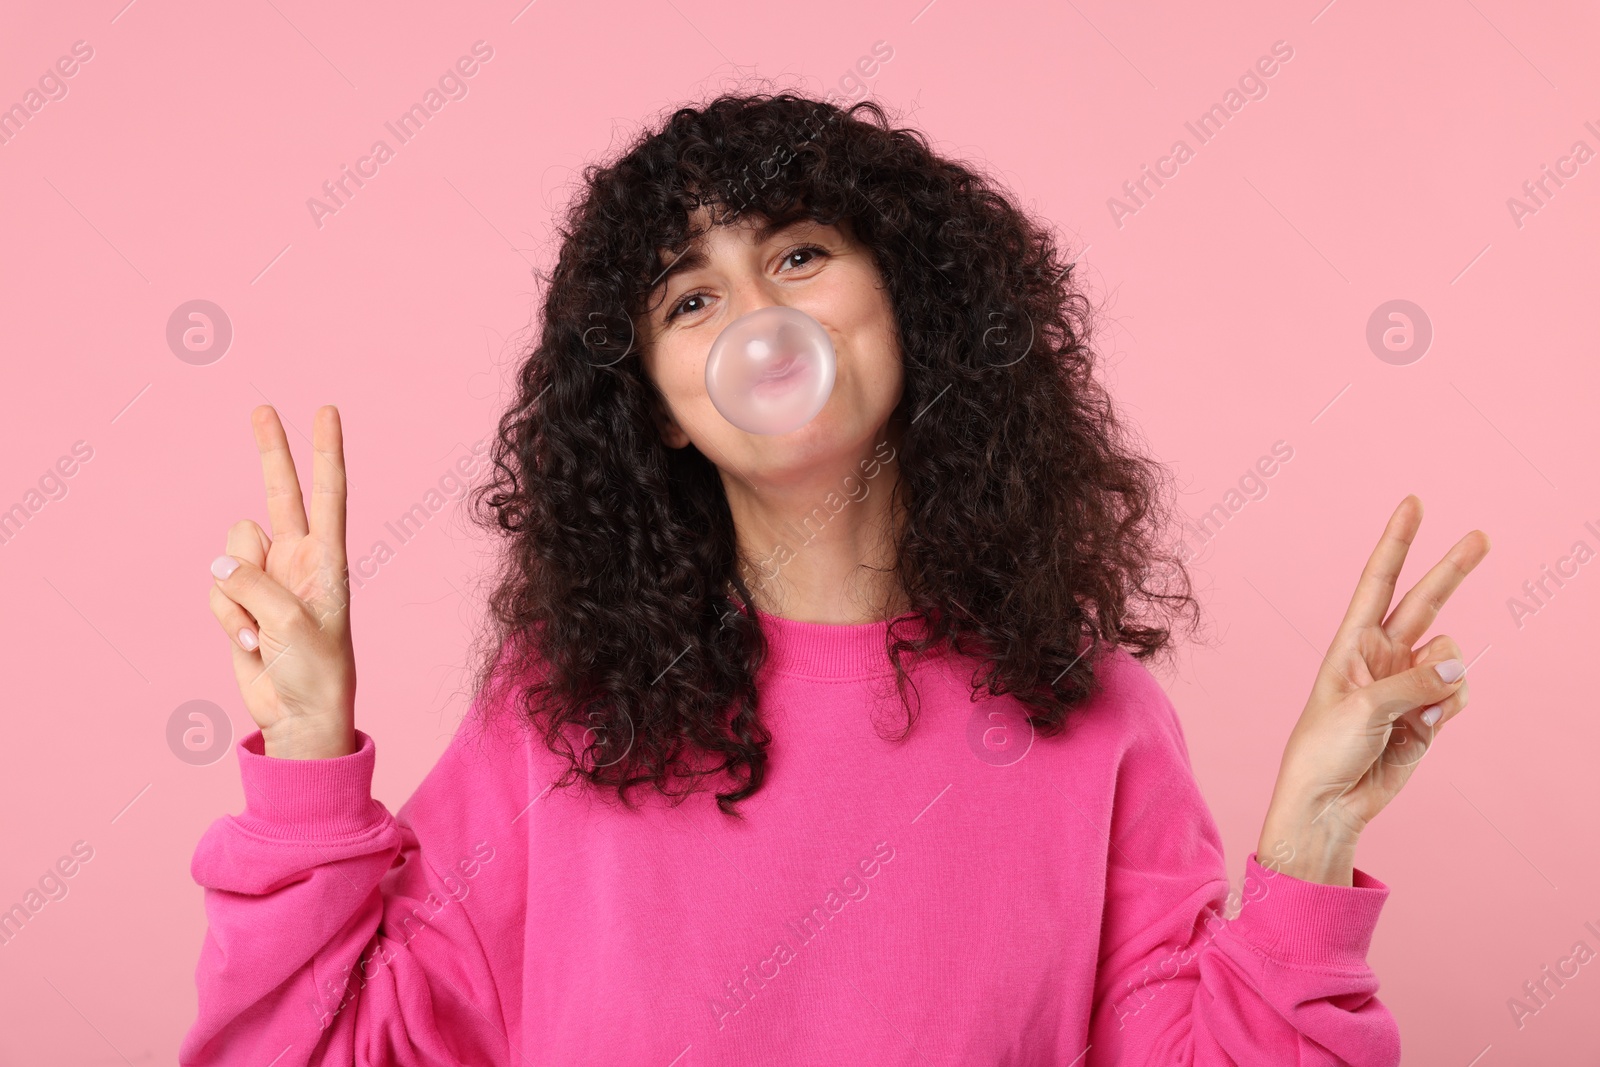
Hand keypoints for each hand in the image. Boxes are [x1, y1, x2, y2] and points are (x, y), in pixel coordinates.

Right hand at [207, 405, 356, 759]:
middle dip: (271, 452)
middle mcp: (298, 560)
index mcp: (328, 560)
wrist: (298, 716)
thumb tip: (221, 564)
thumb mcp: (293, 625)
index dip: (325, 452)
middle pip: (281, 494)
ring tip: (263, 630)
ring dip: (236, 592)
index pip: (328, 495)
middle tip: (262, 408)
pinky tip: (251, 644)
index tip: (326, 411)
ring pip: (231, 551)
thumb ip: (255, 585)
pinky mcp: (240, 601)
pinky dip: (226, 617)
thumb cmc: (315, 672)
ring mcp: (266, 578)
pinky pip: (216, 590)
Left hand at [1257, 495, 1489, 883]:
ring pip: (1450, 656)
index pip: (1378, 581)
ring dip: (1444, 681)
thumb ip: (1413, 683)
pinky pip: (1458, 693)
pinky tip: (1428, 727)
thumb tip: (1460, 667)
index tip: (1413, 503)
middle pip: (1425, 601)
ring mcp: (1409, 682)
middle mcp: (1383, 655)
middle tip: (1482, 536)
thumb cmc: (1324, 750)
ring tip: (1416, 713)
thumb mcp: (1361, 709)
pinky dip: (1451, 708)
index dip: (1396, 542)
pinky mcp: (1428, 713)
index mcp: (1351, 642)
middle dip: (1452, 570)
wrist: (1329, 803)